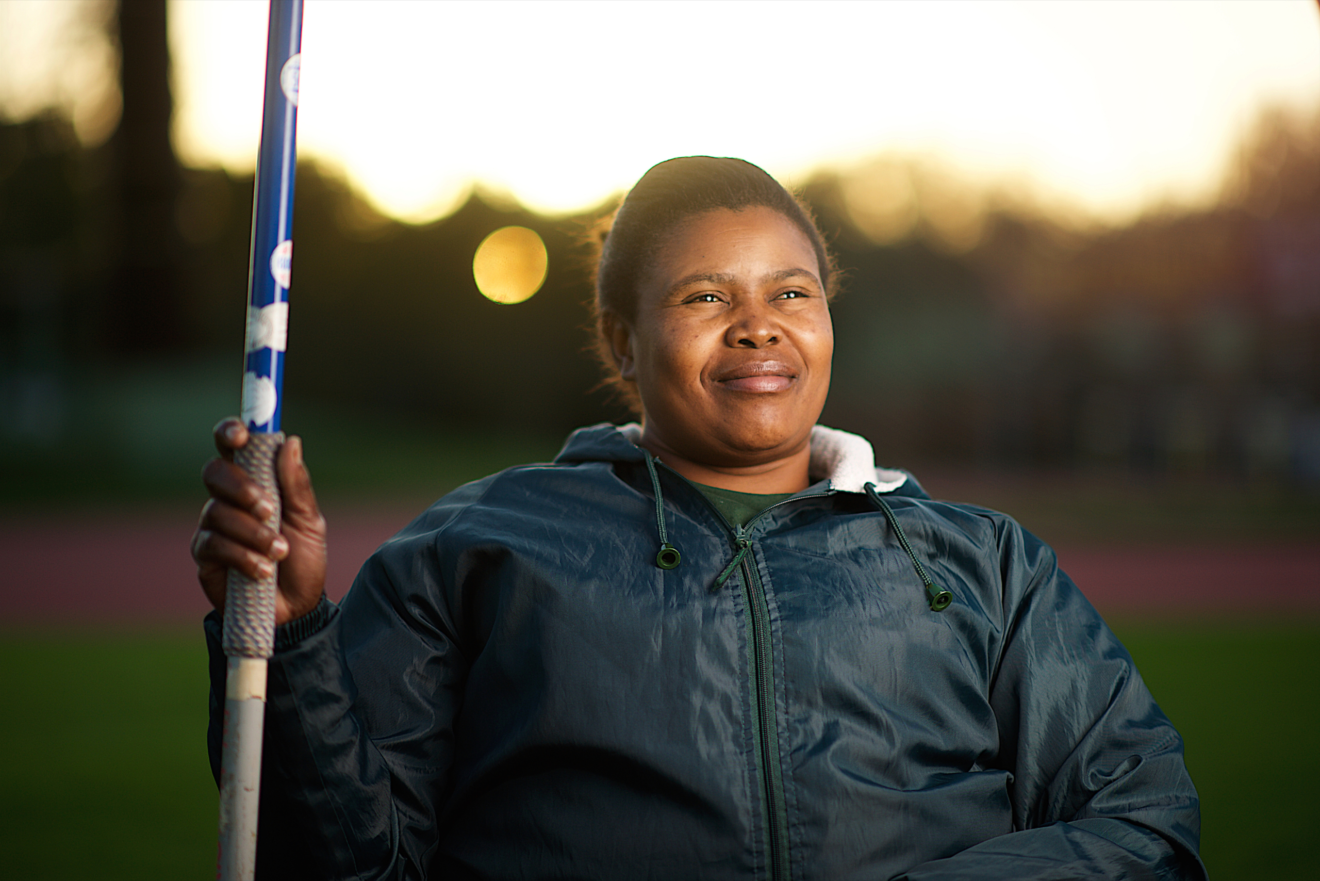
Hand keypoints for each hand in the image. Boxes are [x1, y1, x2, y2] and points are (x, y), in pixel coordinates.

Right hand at [191, 417, 327, 625]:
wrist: (297, 609)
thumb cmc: (303, 561)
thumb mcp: (310, 522)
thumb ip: (297, 485)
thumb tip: (290, 441)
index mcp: (257, 483)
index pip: (234, 448)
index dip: (230, 433)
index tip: (241, 436)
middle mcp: (229, 500)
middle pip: (215, 472)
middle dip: (240, 487)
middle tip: (268, 509)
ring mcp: (214, 526)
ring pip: (217, 511)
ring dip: (252, 533)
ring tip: (279, 552)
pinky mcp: (205, 556)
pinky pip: (213, 544)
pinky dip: (242, 556)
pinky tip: (262, 570)